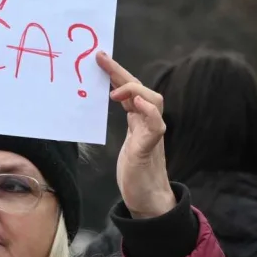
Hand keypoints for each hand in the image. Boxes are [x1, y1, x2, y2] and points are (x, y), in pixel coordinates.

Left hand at [97, 51, 176, 218]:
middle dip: (122, 73)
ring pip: (153, 101)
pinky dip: (149, 113)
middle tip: (101, 60)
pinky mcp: (150, 149)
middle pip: (141, 89)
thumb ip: (124, 125)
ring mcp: (151, 135)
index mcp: (139, 120)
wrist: (148, 199)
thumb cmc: (135, 172)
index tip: (101, 57)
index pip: (130, 89)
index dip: (117, 72)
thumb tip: (100, 107)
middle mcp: (148, 123)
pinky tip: (137, 104)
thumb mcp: (125, 143)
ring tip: (116, 90)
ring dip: (135, 90)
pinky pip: (156, 126)